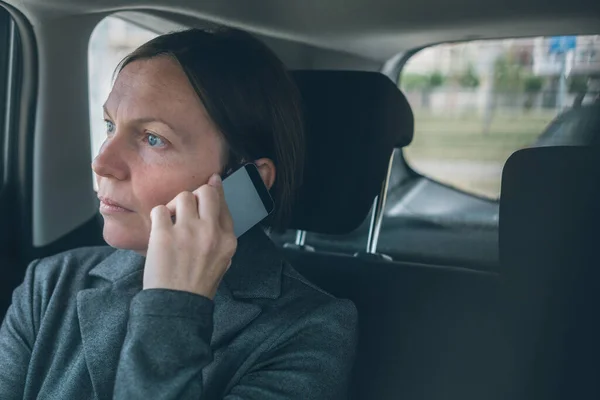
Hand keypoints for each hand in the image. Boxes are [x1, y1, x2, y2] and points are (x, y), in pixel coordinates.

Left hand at [143, 174, 236, 298]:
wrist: (177, 304)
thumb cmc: (198, 284)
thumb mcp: (223, 260)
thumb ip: (221, 234)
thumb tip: (217, 206)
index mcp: (228, 240)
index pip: (224, 204)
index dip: (215, 190)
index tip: (211, 183)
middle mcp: (211, 232)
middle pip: (206, 192)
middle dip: (197, 194)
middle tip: (188, 207)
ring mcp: (188, 232)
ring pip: (183, 196)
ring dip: (176, 204)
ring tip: (172, 220)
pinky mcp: (164, 235)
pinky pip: (160, 209)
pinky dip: (159, 216)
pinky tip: (160, 229)